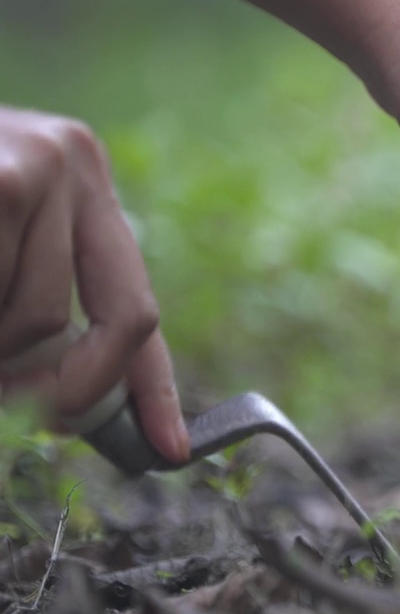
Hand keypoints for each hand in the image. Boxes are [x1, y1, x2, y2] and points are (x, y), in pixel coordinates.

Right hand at [0, 106, 187, 461]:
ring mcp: (30, 165)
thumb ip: (29, 295)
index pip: (133, 306)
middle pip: (65, 325)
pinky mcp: (0, 182)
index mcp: (83, 182)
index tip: (169, 451)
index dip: (150, 388)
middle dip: (17, 376)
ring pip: (24, 320)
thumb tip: (68, 407)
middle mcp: (72, 162)